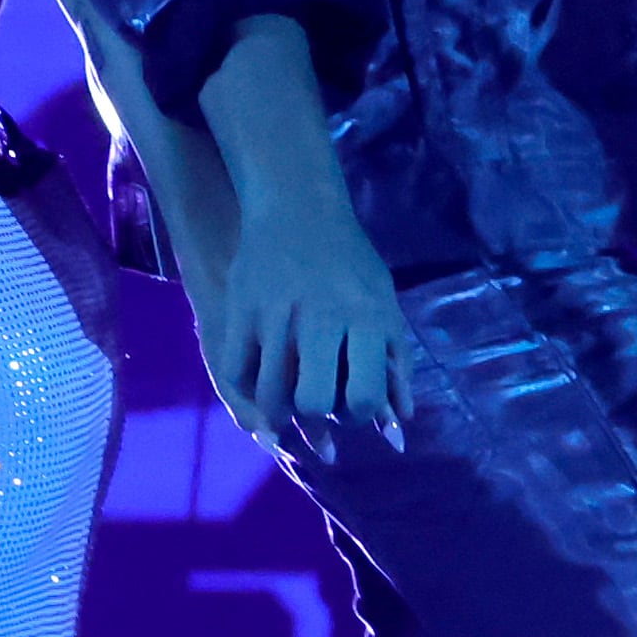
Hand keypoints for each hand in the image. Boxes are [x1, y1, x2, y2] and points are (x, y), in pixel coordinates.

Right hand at [211, 204, 415, 454]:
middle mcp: (321, 318)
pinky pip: (238, 372)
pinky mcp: (241, 309)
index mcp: (366, 318)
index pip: (364, 397)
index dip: (358, 414)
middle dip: (316, 416)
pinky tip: (260, 383)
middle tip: (316, 401)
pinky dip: (247, 389)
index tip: (351, 404)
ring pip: (269, 395)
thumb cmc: (350, 263)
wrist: (297, 207)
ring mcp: (277, 314)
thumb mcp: (384, 305)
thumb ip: (396, 365)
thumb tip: (398, 429)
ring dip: (279, 410)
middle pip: (313, 402)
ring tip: (287, 400)